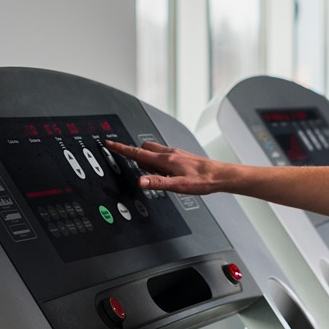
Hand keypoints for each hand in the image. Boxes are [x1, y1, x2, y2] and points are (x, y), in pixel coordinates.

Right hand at [105, 140, 233, 195]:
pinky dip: (157, 160)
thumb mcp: (178, 186)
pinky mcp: (181, 156)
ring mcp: (175, 154)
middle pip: (144, 149)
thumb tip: (141, 181)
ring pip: (153, 151)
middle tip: (132, 162)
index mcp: (165, 160)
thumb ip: (158, 183)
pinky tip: (164, 171)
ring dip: (146, 158)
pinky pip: (163, 154)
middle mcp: (169, 153)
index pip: (137, 153)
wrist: (219, 175)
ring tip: (152, 172)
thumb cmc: (202, 181)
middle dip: (134, 154)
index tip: (109, 143)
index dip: (122, 148)